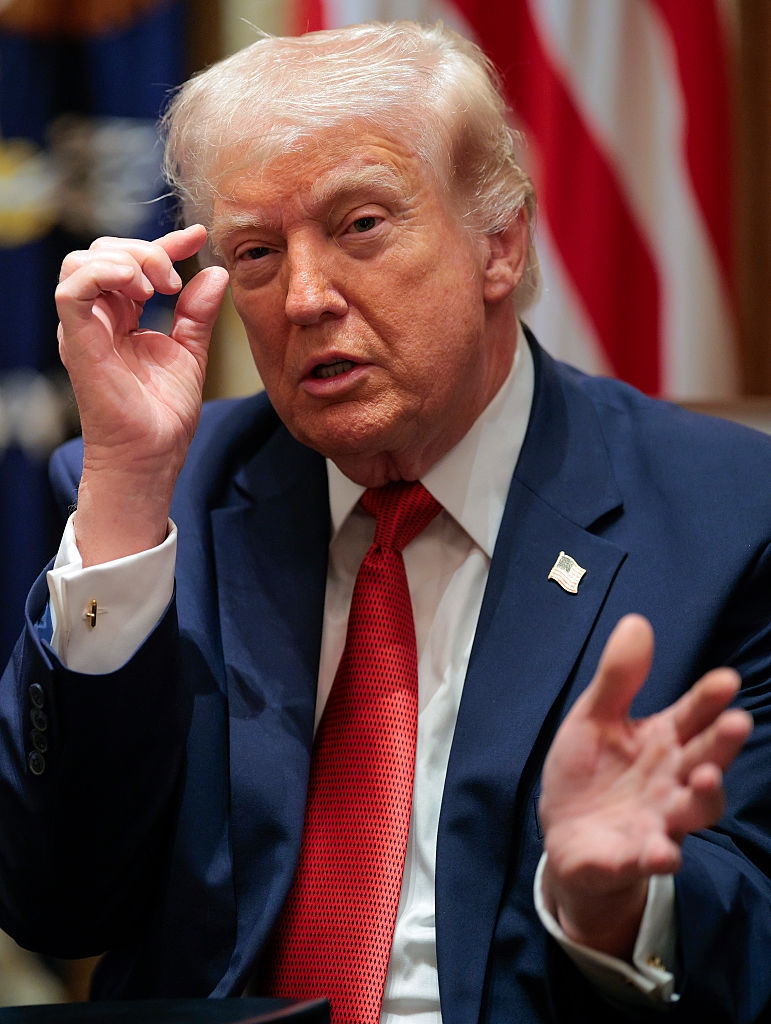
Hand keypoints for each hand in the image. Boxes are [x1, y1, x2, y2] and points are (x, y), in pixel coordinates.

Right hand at [55, 225, 228, 563]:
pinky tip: (136, 285)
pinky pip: (72, 290)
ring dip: (125, 259)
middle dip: (145, 250)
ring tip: (157, 286)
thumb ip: (197, 313)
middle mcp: (98, 318)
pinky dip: (101, 273)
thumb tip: (215, 272)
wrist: (153, 455)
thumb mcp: (190, 352)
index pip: (133, 263)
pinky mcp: (78, 341)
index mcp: (121, 318)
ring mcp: (85, 328)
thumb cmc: (163, 414)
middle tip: (174, 280)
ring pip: (82, 261)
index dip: (165, 243)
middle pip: (103, 252)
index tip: (200, 235)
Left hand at [539, 614, 751, 958]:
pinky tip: (661, 851)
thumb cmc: (589, 770)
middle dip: (722, 743)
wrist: (565, 834)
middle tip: (739, 722)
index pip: (692, 716)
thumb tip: (637, 621)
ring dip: (703, 798)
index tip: (727, 679)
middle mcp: (671, 781)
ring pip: (692, 812)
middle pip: (705, 760)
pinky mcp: (632, 857)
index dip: (709, 699)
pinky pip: (649, 858)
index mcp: (662, 741)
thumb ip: (618, 678)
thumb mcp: (594, 718)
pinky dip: (656, 856)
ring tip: (706, 780)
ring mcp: (658, 821)